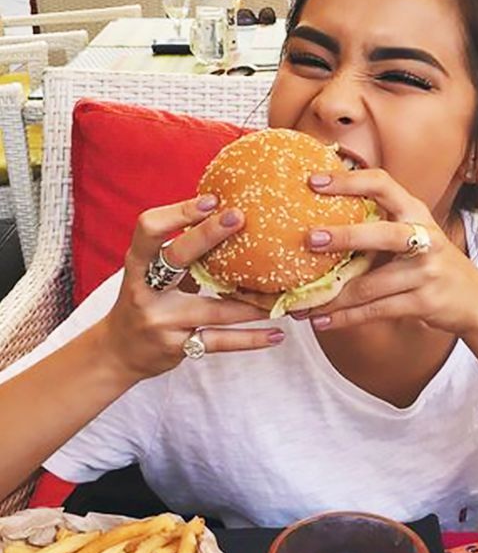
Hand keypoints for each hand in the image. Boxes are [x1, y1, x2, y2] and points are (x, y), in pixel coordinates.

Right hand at [102, 195, 284, 379]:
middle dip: (207, 235)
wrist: (119, 352)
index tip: (210, 200)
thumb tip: (227, 215)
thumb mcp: (151, 273)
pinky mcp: (177, 347)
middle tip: (239, 217)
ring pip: (213, 307)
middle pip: (176, 257)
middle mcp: (145, 290)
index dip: (176, 212)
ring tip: (282, 292)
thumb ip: (181, 252)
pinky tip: (276, 334)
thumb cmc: (145, 301)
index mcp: (138, 264)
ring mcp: (161, 321)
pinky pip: (220, 341)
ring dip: (251, 301)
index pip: (148, 228)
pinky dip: (251, 339)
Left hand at [301, 168, 477, 335]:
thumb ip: (377, 225)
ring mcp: (426, 272)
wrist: (474, 299)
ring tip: (301, 303)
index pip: (382, 185)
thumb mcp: (412, 234)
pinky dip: (345, 318)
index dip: (348, 181)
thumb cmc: (430, 262)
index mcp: (415, 213)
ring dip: (333, 297)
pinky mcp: (422, 302)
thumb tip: (318, 223)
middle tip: (309, 239)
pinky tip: (321, 320)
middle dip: (345, 237)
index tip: (314, 181)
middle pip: (383, 234)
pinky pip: (376, 311)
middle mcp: (424, 239)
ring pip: (371, 285)